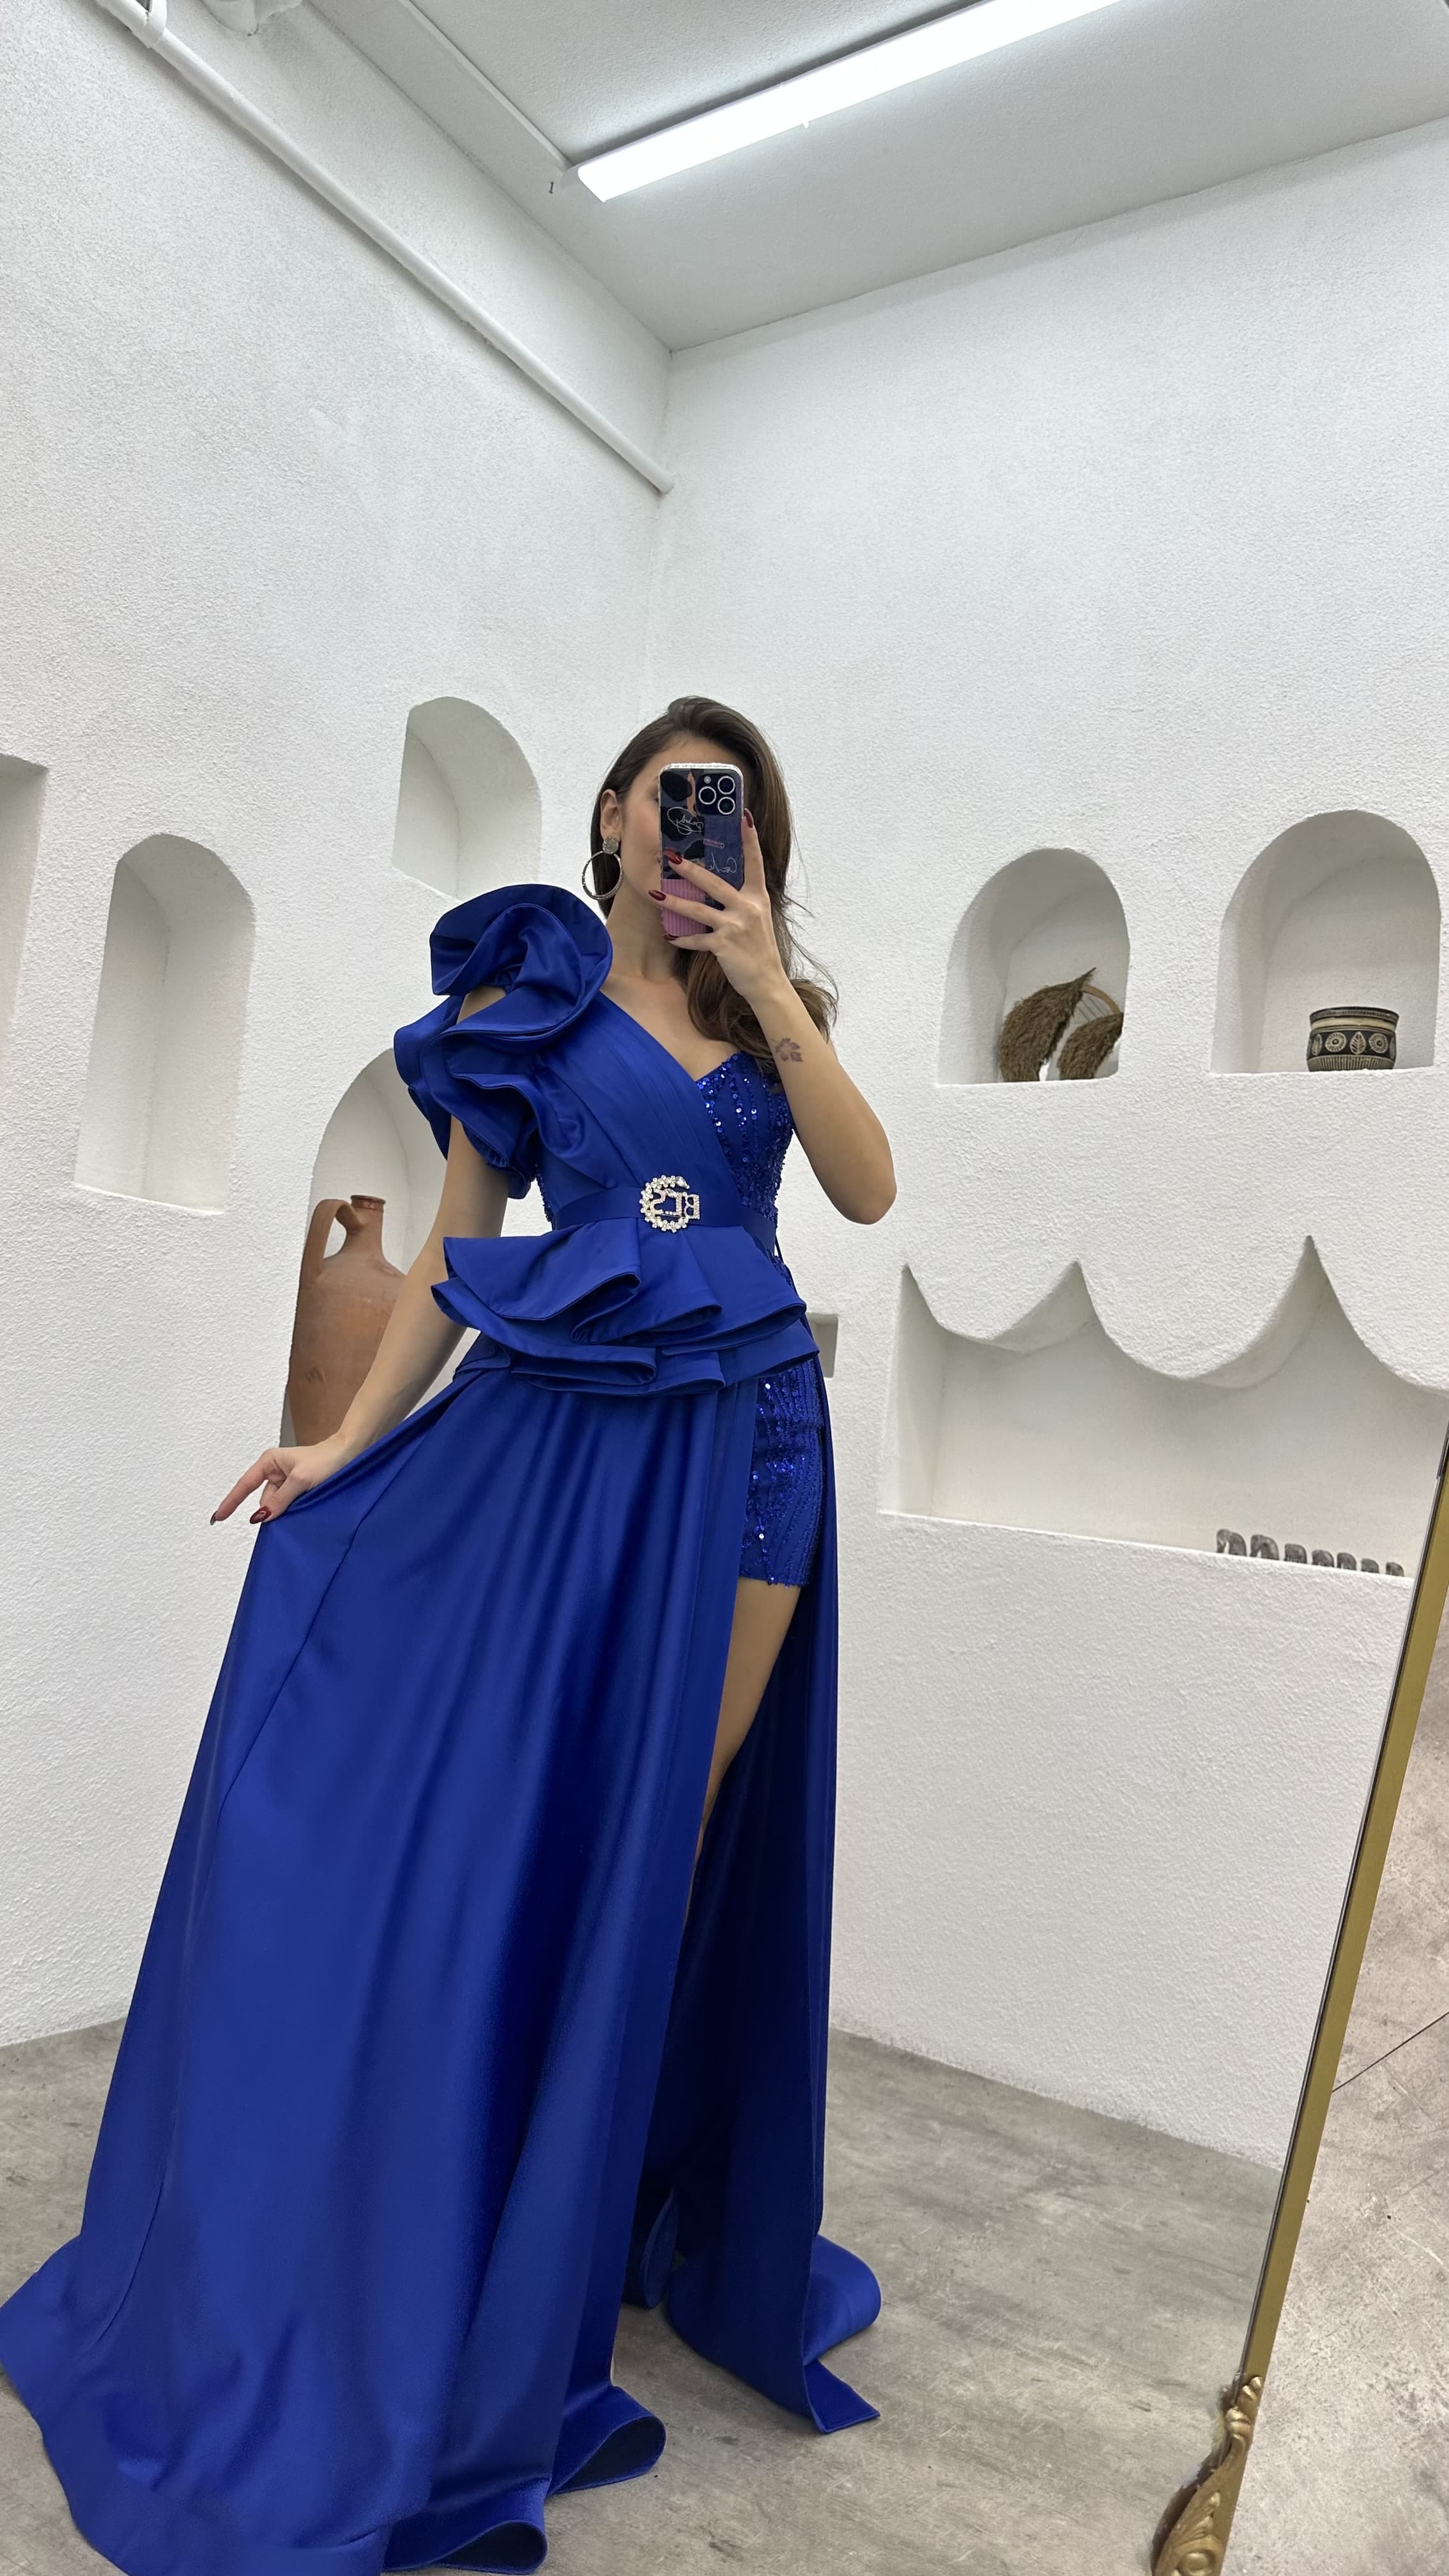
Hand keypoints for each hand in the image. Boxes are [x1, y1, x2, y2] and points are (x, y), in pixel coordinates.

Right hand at [210, 1433, 356, 1525]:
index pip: (245, 1486)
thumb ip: (280, 1499)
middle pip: (264, 1501)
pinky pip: (288, 1505)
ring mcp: (286, 1481)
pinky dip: (294, 1511)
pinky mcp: (298, 1489)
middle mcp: (274, 1471)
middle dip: (273, 1510)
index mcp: (269, 1462)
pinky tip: (305, 1510)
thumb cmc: (326, 1460)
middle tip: (294, 1507)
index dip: (230, 1502)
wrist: (351, 1454)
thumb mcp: (301, 1480)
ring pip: (277, 1506)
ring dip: (286, 1512)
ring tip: (306, 1504)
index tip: (217, 1518)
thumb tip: (260, 1517)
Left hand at [658, 812, 785, 1005]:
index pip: (755, 862)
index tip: (745, 816)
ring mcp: (735, 927)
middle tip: (672, 856)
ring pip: (698, 910)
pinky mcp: (723, 946)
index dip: (750, 839)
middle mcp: (747, 908)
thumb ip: (742, 900)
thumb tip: (719, 886)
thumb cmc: (760, 949)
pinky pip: (696, 940)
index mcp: (758, 897)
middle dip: (691, 870)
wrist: (767, 981)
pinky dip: (682, 939)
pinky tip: (669, 936)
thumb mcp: (758, 918)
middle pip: (714, 883)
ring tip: (655, 893)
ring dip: (673, 903)